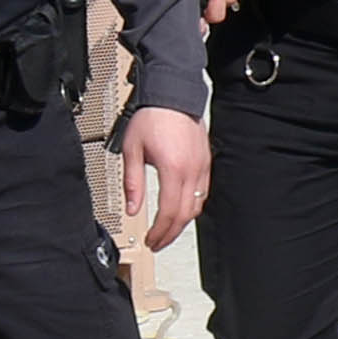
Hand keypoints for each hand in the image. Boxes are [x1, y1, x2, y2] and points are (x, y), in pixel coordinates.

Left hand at [118, 106, 209, 245]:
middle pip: (185, 214)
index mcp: (173, 169)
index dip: (160, 232)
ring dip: (182, 222)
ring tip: (167, 230)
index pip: (169, 212)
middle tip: (157, 243)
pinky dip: (192, 206)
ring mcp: (202, 167)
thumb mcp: (132, 151)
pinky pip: (203, 192)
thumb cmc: (152, 118)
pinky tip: (180, 209)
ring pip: (197, 206)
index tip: (151, 241)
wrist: (172, 96)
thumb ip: (132, 183)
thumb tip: (132, 209)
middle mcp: (192, 171)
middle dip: (171, 233)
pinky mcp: (205, 162)